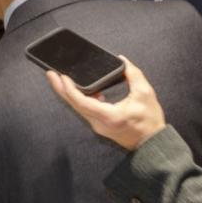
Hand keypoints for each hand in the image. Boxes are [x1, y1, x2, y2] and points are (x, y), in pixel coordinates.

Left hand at [46, 56, 164, 149]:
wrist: (151, 143)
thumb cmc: (150, 121)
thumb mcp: (145, 93)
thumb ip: (133, 74)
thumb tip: (121, 60)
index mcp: (109, 116)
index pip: (82, 102)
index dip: (70, 89)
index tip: (62, 76)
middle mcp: (99, 123)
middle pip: (74, 104)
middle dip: (61, 88)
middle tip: (50, 73)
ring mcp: (97, 126)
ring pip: (77, 107)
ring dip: (68, 93)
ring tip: (59, 78)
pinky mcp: (99, 125)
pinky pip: (84, 110)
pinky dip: (78, 98)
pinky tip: (78, 87)